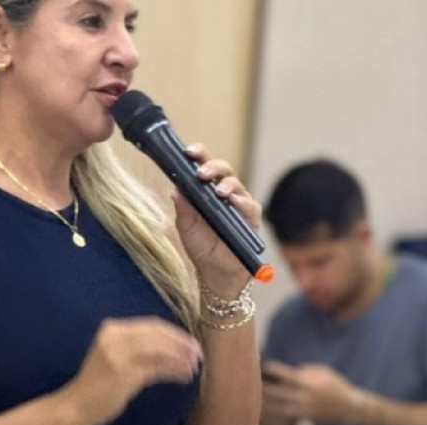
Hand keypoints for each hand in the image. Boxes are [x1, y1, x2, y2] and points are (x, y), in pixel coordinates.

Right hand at [64, 317, 201, 424]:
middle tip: (198, 353)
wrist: (76, 406)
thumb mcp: (114, 355)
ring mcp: (120, 355)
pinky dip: (175, 371)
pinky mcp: (126, 374)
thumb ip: (136, 345)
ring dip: (181, 357)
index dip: (174, 333)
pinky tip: (185, 376)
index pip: (151, 325)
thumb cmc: (98, 383)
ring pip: (160, 350)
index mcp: (112, 328)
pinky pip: (158, 368)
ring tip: (194, 366)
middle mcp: (115, 336)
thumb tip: (171, 345)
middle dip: (182, 343)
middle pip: (158, 334)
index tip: (190, 342)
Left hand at [173, 144, 261, 294]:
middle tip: (202, 173)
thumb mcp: (186, 226)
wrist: (214, 271)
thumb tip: (175, 188)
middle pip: (223, 169)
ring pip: (237, 185)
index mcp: (206, 189)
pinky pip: (250, 206)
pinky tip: (235, 202)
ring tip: (219, 191)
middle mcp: (225, 192)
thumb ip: (182, 208)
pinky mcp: (251, 219)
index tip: (188, 151)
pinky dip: (243, 203)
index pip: (204, 165)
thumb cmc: (200, 245)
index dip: (198, 155)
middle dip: (213, 167)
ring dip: (228, 184)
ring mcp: (239, 204)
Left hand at [261, 361, 358, 424]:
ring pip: (277, 406)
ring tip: (253, 394)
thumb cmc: (333, 384)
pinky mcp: (303, 418)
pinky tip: (265, 404)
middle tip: (251, 380)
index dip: (274, 370)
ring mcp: (303, 410)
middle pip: (277, 392)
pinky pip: (285, 412)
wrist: (348, 406)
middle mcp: (303, 398)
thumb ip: (304, 371)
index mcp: (308, 384)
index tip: (264, 365)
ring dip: (265, 400)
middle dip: (264, 386)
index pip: (287, 376)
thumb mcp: (322, 371)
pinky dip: (275, 408)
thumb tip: (286, 374)